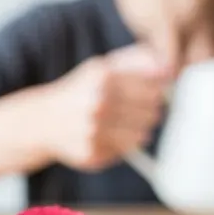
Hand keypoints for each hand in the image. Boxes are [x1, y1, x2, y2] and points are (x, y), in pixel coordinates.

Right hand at [41, 44, 171, 170]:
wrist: (44, 121)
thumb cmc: (81, 91)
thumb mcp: (103, 67)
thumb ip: (136, 61)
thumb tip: (169, 68)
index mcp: (103, 78)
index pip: (154, 87)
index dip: (158, 91)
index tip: (153, 92)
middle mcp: (97, 105)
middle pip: (152, 112)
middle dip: (150, 110)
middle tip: (138, 109)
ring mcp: (94, 132)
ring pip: (142, 135)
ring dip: (139, 129)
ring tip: (124, 122)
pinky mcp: (93, 154)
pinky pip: (126, 151)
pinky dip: (123, 144)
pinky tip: (109, 135)